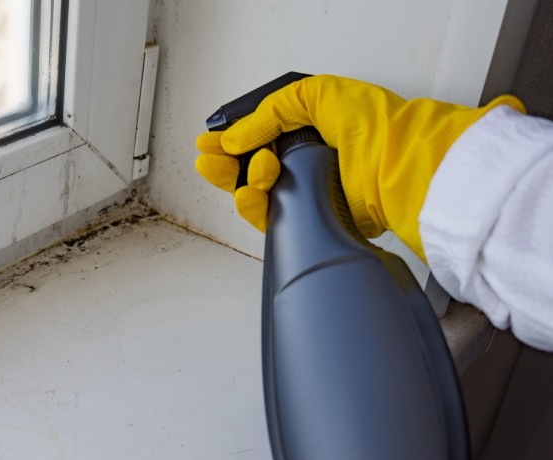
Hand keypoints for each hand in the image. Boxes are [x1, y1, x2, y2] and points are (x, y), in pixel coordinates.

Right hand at [195, 75, 522, 259]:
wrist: (396, 165)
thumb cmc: (372, 125)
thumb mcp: (313, 94)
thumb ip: (268, 114)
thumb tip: (234, 141)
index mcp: (307, 129)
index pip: (257, 137)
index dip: (229, 141)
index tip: (208, 142)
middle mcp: (304, 162)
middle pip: (247, 169)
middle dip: (224, 165)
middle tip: (210, 161)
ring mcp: (305, 192)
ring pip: (253, 194)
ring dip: (242, 183)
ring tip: (258, 172)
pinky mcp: (308, 220)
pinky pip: (268, 218)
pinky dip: (254, 207)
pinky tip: (253, 193)